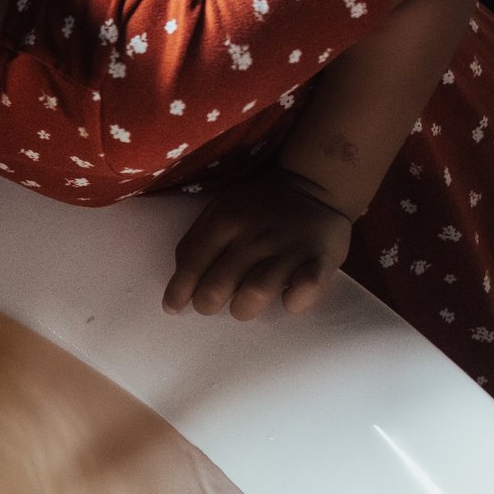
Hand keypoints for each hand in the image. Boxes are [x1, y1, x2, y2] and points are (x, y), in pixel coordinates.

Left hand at [164, 169, 355, 319]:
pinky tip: (287, 299)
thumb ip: (197, 240)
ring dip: (243, 308)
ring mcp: (289, 248)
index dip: (179, 291)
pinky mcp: (321, 259)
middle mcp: (255, 235)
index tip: (172, 307)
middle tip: (210, 304)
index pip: (193, 264)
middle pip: (219, 286)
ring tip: (243, 305)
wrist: (315, 184)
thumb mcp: (220, 208)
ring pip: (256, 293)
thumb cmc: (259, 204)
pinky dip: (294, 301)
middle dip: (207, 304)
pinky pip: (305, 290)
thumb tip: (181, 280)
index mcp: (226, 220)